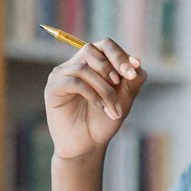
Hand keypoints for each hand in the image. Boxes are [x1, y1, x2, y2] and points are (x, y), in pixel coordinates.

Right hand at [44, 39, 146, 159]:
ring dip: (104, 88)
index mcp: (94, 63)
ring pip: (84, 68)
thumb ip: (133, 79)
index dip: (121, 56)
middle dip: (112, 68)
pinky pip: (74, 82)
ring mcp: (62, 74)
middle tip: (120, 86)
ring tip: (113, 109)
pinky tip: (101, 108)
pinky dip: (92, 94)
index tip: (132, 74)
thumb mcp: (125, 98)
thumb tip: (136, 59)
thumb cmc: (105, 120)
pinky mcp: (53, 87)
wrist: (89, 144)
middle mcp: (76, 64)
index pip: (106, 46)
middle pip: (92, 50)